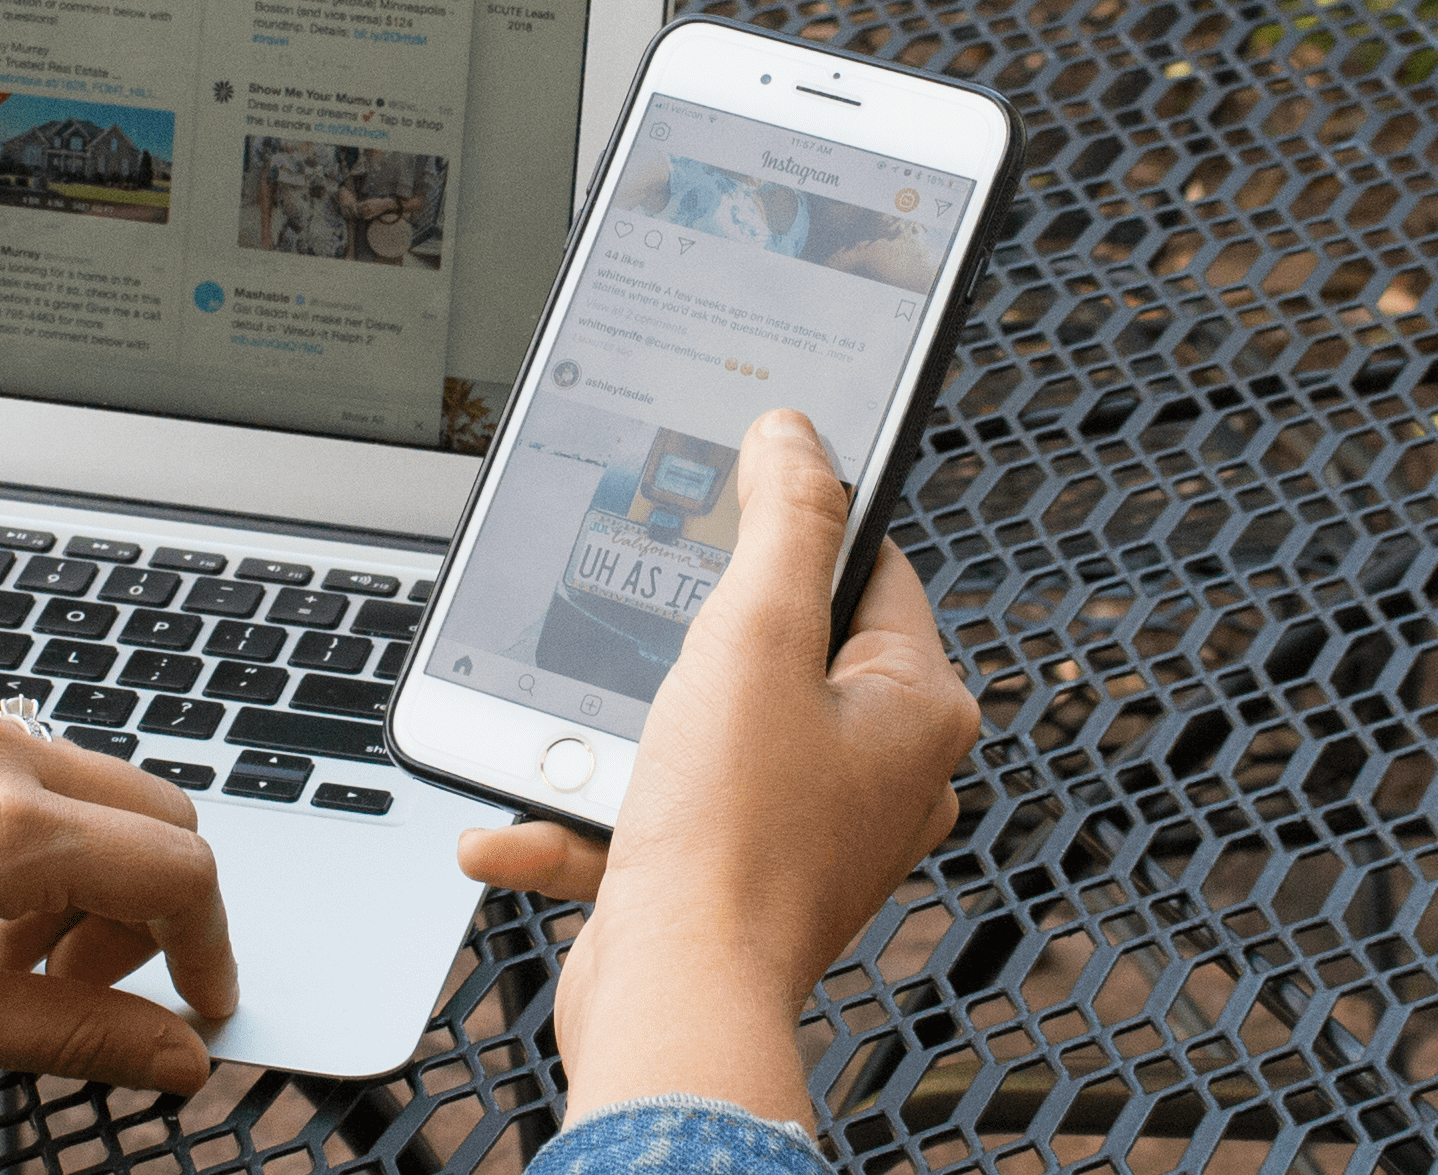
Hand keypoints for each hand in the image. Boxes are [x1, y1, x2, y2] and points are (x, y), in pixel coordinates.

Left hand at [0, 694, 235, 1089]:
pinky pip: (11, 767)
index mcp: (6, 827)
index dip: (210, 954)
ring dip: (83, 879)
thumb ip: (65, 1035)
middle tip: (84, 997)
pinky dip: (23, 839)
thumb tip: (173, 1062)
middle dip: (150, 915)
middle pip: (152, 817)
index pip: (181, 873)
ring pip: (83, 789)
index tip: (196, 1019)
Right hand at [456, 411, 977, 1127]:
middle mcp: (882, 772)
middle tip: (634, 607)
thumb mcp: (752, 637)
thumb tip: (797, 434)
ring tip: (568, 715)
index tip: (725, 498)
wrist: (679, 1003)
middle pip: (783, 644)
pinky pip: (664, 817)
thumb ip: (780, 521)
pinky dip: (594, 811)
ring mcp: (811, 831)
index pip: (868, 566)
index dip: (791, 525)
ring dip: (622, 725)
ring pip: (711, 729)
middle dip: (690, 631)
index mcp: (917, 708)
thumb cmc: (733, 835)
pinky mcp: (741, 879)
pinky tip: (520, 816)